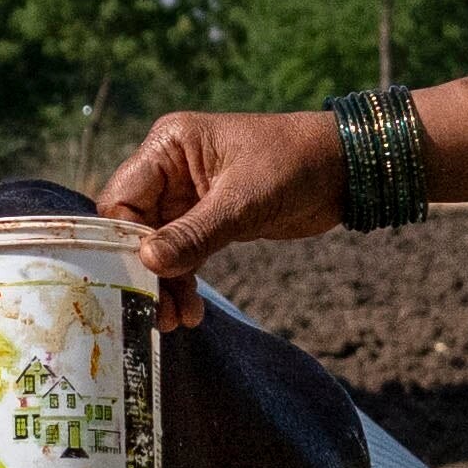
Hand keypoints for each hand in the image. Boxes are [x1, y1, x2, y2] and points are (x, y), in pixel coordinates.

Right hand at [93, 106, 345, 311]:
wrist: (344, 169)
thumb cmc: (294, 164)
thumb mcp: (242, 201)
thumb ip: (194, 233)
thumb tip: (148, 263)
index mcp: (169, 147)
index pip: (123, 197)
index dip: (122, 240)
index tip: (136, 278)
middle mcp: (170, 169)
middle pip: (135, 227)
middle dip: (144, 270)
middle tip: (155, 311)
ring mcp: (188, 196)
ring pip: (158, 247)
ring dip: (165, 283)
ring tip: (177, 320)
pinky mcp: (208, 220)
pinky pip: (183, 254)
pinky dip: (183, 281)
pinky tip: (191, 311)